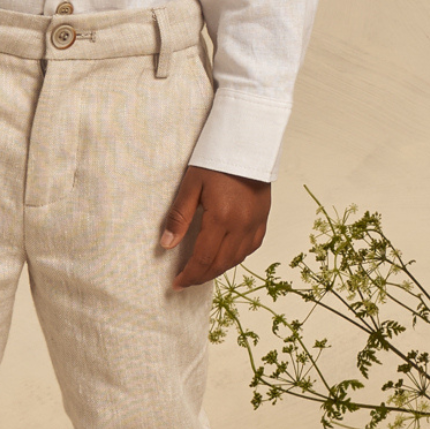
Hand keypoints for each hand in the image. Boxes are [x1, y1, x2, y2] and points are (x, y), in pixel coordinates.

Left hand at [159, 165, 270, 288]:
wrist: (248, 144)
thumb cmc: (217, 161)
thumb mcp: (191, 185)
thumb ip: (178, 217)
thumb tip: (166, 244)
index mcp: (222, 218)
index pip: (204, 258)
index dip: (190, 275)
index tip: (177, 284)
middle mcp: (242, 226)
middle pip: (221, 264)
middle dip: (202, 277)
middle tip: (186, 282)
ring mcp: (256, 224)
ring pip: (237, 259)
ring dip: (218, 270)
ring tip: (201, 273)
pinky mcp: (263, 219)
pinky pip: (251, 248)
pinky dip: (235, 258)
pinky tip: (224, 258)